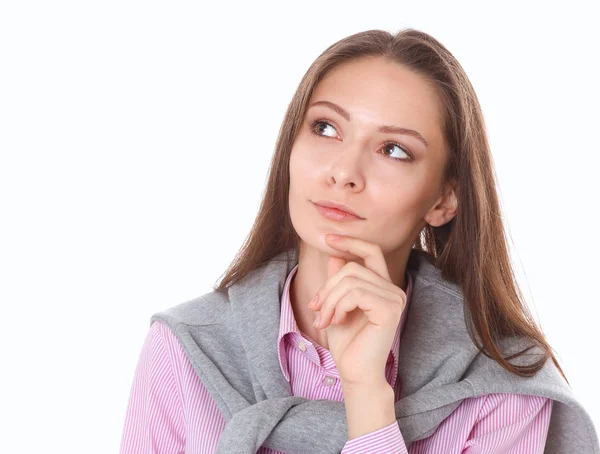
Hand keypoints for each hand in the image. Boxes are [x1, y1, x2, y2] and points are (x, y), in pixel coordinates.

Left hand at [309, 234, 406, 386]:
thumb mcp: (336, 305)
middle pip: (352, 267)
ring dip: (329, 300)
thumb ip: (338, 281)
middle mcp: (393, 289)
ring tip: (323, 320)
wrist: (355, 372)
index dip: (350, 242)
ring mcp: (394, 298)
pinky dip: (338, 306)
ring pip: (350, 280)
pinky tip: (335, 322)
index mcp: (383, 286)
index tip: (327, 238)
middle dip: (327, 288)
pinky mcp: (389, 310)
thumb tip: (336, 255)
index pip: (371, 251)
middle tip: (315, 309)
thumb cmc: (347, 342)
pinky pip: (355, 293)